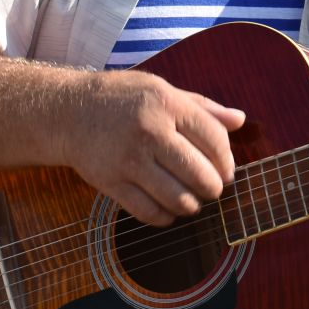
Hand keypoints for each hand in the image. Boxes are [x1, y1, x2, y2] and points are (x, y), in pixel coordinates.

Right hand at [64, 71, 246, 225]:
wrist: (69, 112)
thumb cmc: (122, 99)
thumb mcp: (162, 90)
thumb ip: (203, 107)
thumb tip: (240, 120)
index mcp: (166, 104)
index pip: (213, 139)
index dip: (227, 160)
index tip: (226, 170)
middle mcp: (149, 131)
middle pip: (199, 173)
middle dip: (214, 188)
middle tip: (213, 189)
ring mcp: (128, 159)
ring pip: (177, 198)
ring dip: (192, 206)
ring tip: (193, 200)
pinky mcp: (110, 182)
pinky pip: (148, 212)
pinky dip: (165, 217)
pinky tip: (169, 210)